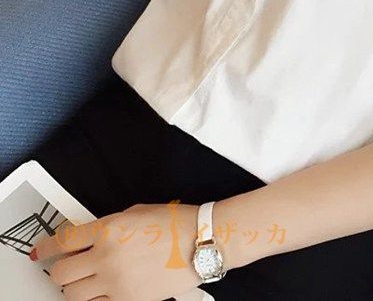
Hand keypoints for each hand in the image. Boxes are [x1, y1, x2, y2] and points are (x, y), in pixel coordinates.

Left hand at [31, 202, 202, 300]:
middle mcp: (107, 256)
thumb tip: (88, 239)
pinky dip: (93, 299)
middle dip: (59, 270)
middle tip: (67, 266)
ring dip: (74, 287)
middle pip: (61, 273)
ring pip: (72, 294)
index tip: (40, 251)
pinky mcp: (126, 300)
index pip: (64, 241)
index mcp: (109, 228)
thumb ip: (108, 226)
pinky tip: (103, 289)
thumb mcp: (136, 212)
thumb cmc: (175, 223)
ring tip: (86, 279)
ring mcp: (115, 281)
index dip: (47, 247)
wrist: (200, 242)